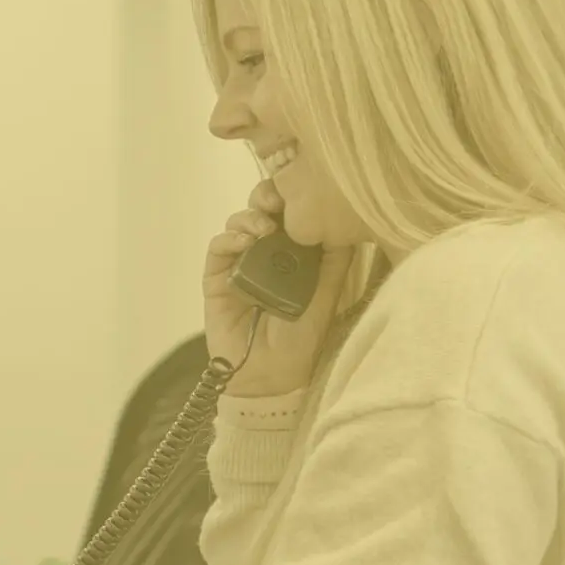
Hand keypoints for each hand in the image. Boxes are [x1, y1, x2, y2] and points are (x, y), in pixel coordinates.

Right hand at [203, 179, 356, 397]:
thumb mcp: (327, 294)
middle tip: (278, 197)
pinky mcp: (217, 279)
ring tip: (264, 227)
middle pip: (260, 210)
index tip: (302, 189)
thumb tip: (347, 221)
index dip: (291, 197)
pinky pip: (218, 249)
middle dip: (267, 196)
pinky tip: (244, 243)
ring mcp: (238, 264)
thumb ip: (335, 259)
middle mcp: (264, 254)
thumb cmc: (302, 338)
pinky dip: (229, 239)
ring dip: (249, 217)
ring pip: (238, 223)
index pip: (288, 213)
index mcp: (292, 254)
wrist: (272, 376)